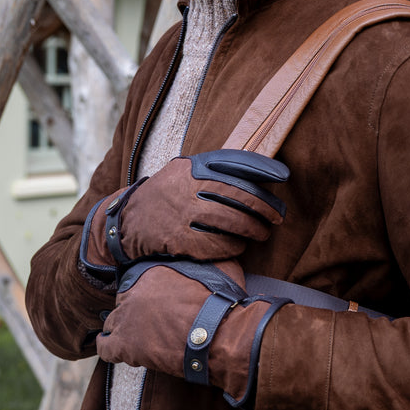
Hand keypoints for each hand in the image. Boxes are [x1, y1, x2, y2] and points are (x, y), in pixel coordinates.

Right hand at [80, 149, 288, 276]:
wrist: (125, 222)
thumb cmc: (165, 197)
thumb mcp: (182, 173)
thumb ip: (211, 171)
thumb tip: (256, 174)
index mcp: (190, 167)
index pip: (233, 163)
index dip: (262, 170)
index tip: (283, 177)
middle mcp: (186, 186)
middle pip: (238, 195)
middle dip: (264, 207)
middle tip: (278, 216)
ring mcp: (181, 213)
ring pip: (230, 221)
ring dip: (253, 229)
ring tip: (263, 233)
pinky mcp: (178, 239)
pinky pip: (216, 244)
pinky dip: (233, 246)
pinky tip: (240, 247)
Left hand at [96, 258, 290, 406]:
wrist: (218, 335)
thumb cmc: (222, 302)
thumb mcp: (217, 268)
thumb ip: (204, 257)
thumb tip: (208, 247)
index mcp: (152, 272)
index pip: (135, 280)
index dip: (145, 292)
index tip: (155, 300)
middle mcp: (134, 292)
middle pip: (123, 300)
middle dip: (134, 308)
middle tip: (150, 319)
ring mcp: (126, 318)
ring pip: (113, 322)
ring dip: (123, 327)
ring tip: (137, 334)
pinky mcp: (125, 345)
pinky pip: (105, 347)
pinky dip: (109, 347)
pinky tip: (117, 349)